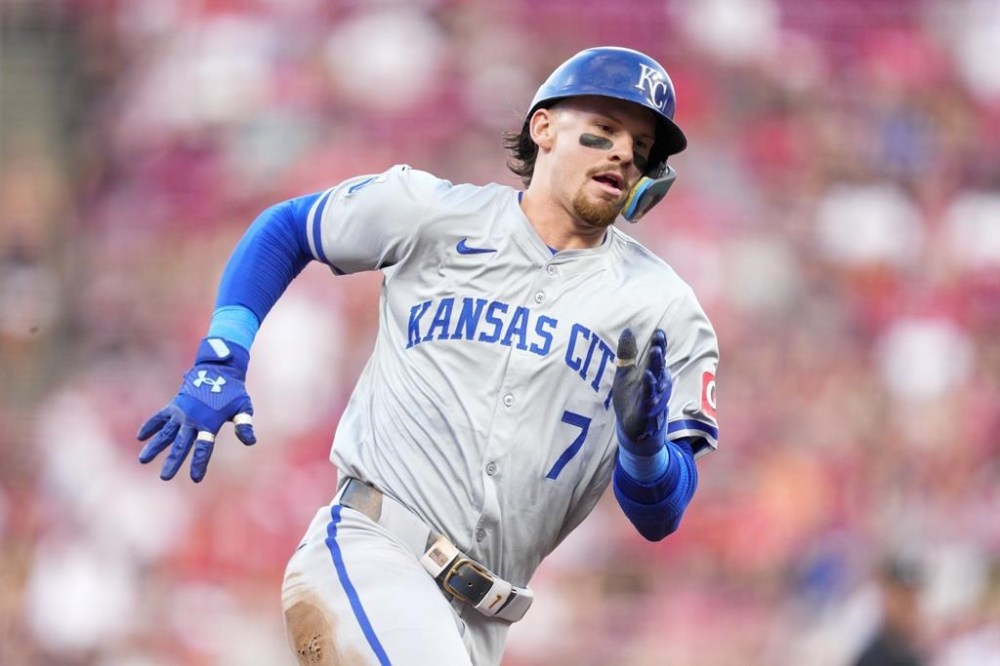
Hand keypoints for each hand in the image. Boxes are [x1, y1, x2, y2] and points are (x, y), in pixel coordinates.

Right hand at [137, 338, 256, 481]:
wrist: (218, 370)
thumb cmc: (234, 392)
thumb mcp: (243, 407)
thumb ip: (244, 425)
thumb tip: (251, 442)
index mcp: (209, 423)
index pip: (204, 447)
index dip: (200, 463)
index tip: (195, 478)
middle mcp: (192, 419)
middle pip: (181, 444)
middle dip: (173, 461)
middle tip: (165, 478)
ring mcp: (181, 412)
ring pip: (166, 433)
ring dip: (155, 446)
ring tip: (143, 459)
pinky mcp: (174, 405)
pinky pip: (160, 417)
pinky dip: (150, 426)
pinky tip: (141, 437)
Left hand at [612, 328, 671, 456]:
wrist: (631, 426)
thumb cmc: (631, 397)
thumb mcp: (626, 372)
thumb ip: (627, 352)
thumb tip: (628, 329)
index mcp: (652, 372)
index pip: (657, 356)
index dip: (659, 344)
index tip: (659, 332)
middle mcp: (656, 383)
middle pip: (658, 366)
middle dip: (659, 354)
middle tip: (658, 342)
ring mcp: (653, 397)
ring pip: (657, 381)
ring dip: (656, 368)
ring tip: (655, 353)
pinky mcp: (646, 411)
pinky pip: (649, 399)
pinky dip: (650, 389)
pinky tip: (648, 378)